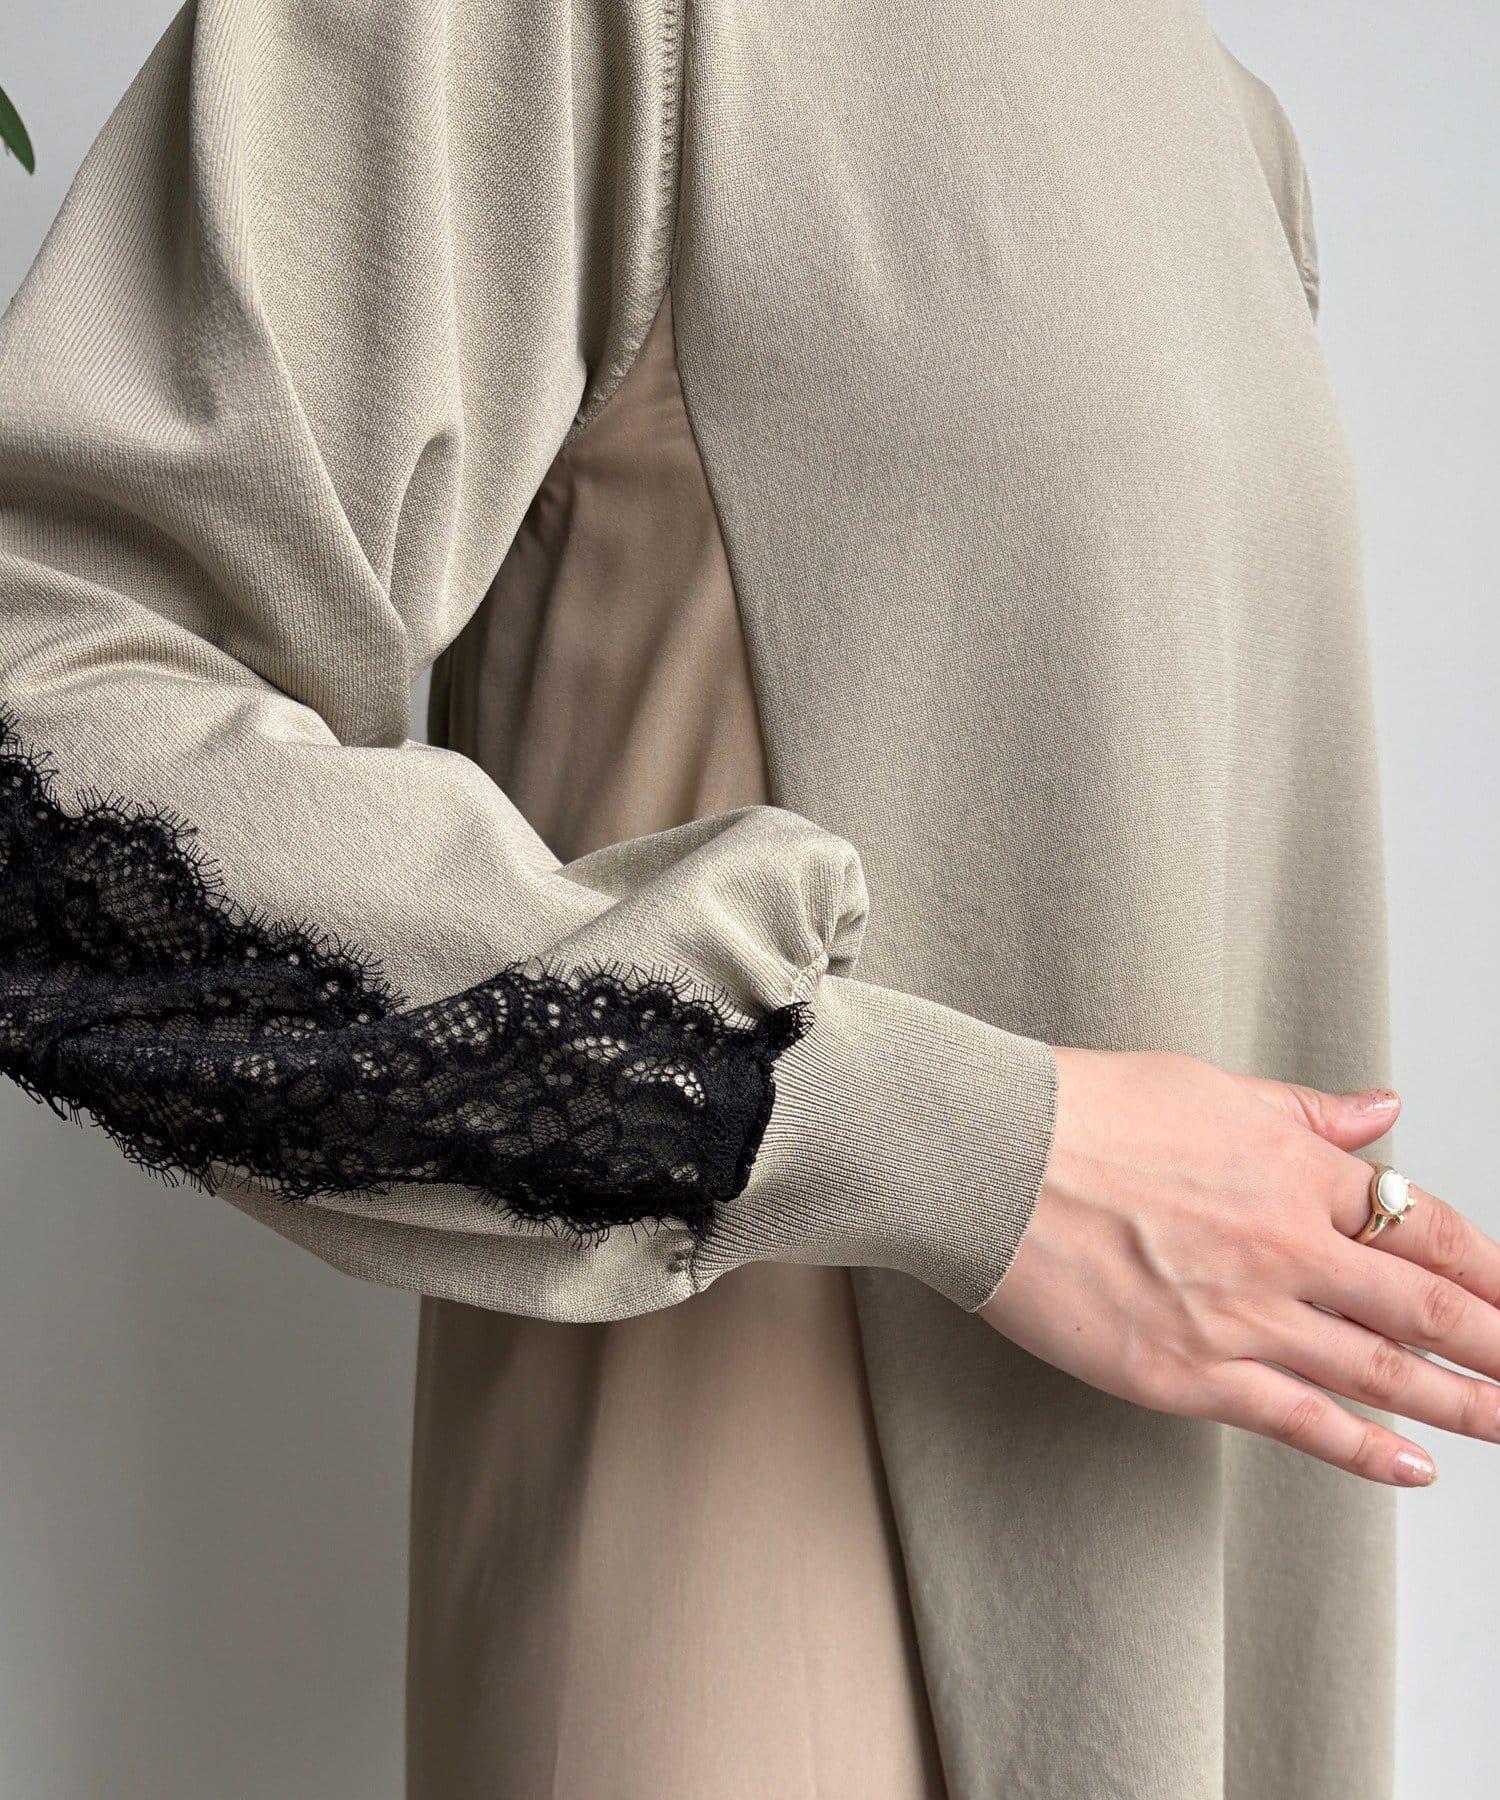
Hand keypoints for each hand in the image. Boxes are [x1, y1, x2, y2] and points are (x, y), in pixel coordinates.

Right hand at [981, 1048, 1497, 1485]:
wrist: (988, 1158)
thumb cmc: (1080, 1112)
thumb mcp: (1207, 1087)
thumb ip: (1304, 1112)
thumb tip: (1381, 1110)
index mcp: (1293, 1167)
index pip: (1424, 1226)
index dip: (1490, 1269)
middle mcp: (1286, 1244)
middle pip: (1426, 1309)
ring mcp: (1242, 1316)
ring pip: (1380, 1372)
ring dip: (1464, 1404)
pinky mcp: (1190, 1372)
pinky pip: (1299, 1420)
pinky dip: (1365, 1448)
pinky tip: (1413, 1465)